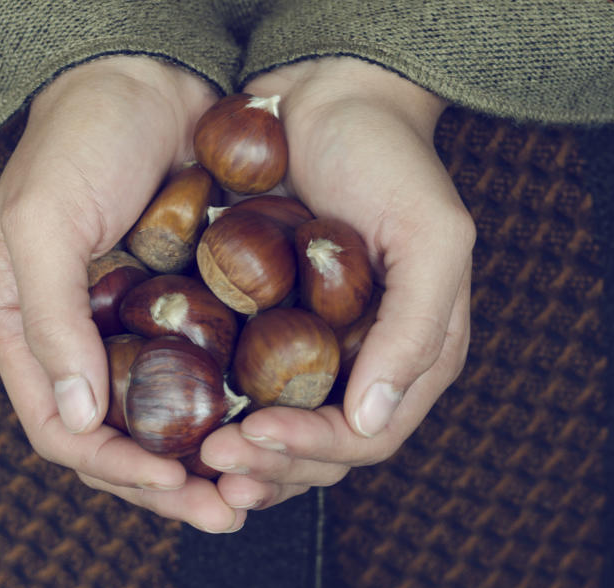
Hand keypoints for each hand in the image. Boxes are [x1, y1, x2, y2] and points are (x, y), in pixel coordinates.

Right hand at [0, 56, 244, 532]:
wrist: (146, 77)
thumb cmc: (81, 139)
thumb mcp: (43, 222)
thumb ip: (49, 320)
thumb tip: (77, 419)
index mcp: (26, 330)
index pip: (60, 429)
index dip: (113, 468)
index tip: (173, 485)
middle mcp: (77, 341)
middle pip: (113, 441)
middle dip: (164, 486)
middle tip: (225, 513)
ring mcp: (130, 328)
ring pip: (160, 421)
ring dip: (200, 462)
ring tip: (252, 491)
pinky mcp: (179, 309)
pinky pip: (199, 377)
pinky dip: (224, 411)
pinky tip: (264, 428)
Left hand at [199, 57, 474, 509]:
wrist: (331, 97)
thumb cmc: (389, 160)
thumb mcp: (431, 238)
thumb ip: (415, 331)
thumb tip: (370, 421)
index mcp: (412, 354)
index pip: (368, 436)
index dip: (314, 449)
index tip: (255, 438)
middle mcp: (363, 363)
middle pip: (321, 448)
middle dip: (271, 462)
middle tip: (215, 458)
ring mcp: (313, 347)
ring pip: (280, 428)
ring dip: (243, 452)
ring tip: (197, 456)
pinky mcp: (268, 324)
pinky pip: (244, 384)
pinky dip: (218, 408)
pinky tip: (182, 416)